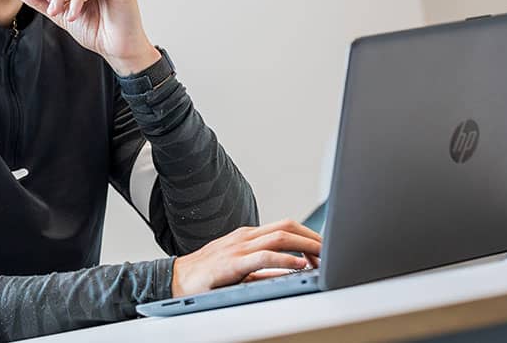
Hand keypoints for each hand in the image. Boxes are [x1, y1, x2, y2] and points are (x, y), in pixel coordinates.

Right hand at [170, 219, 322, 297]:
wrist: (176, 280)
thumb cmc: (206, 276)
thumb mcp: (241, 269)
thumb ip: (266, 269)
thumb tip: (294, 272)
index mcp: (248, 236)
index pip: (285, 227)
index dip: (308, 234)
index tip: (324, 247)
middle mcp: (245, 237)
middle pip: (287, 226)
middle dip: (313, 236)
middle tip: (331, 249)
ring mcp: (238, 247)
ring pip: (280, 237)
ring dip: (305, 245)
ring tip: (323, 255)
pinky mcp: (232, 262)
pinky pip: (264, 257)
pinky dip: (285, 260)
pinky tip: (299, 265)